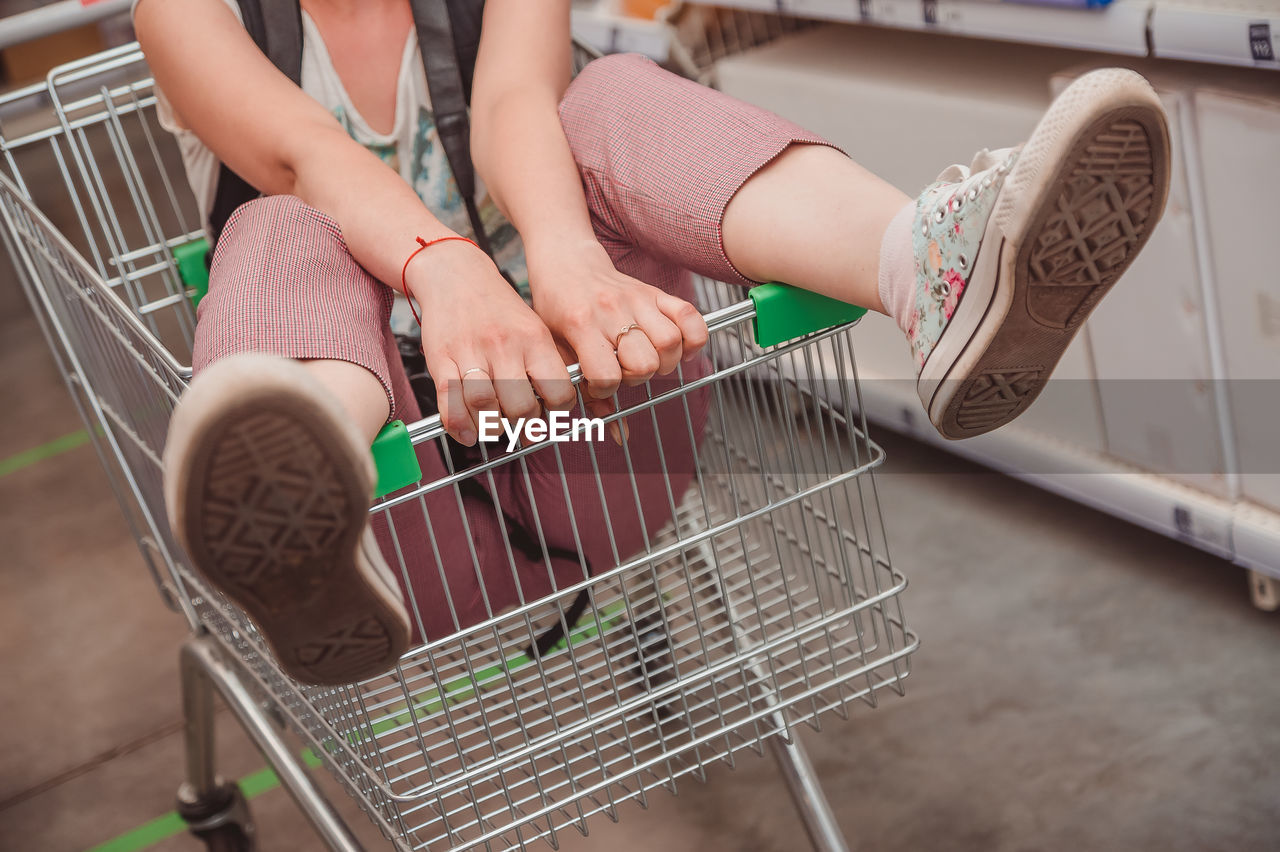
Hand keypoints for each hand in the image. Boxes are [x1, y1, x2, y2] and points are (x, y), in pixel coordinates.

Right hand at [408, 240, 573, 445]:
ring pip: (485, 407)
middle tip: (520, 423)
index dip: (556, 410)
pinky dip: (459, 425)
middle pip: (521, 407)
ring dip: (492, 427)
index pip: (558, 391)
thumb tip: (554, 408)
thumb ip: (544, 364)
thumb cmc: (499, 309)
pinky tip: (468, 434)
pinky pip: (450, 401)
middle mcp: (504, 346)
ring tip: (495, 425)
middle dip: (524, 425)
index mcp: (534, 339)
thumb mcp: (533, 328)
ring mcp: (470, 352)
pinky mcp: (441, 358)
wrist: (456, 275)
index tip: (549, 411)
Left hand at [527, 240, 708, 401]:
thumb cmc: (557, 311)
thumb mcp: (559, 350)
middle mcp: (610, 311)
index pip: (606, 375)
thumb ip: (586, 393)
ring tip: (649, 360)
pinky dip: (693, 338)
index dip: (606, 389)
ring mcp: (637, 299)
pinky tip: (679, 349)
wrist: (565, 261)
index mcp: (580, 326)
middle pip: (645, 362)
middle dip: (639, 377)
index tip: (598, 382)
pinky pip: (690, 316)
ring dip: (665, 362)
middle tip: (625, 371)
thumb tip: (620, 437)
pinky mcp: (655, 292)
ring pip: (670, 342)